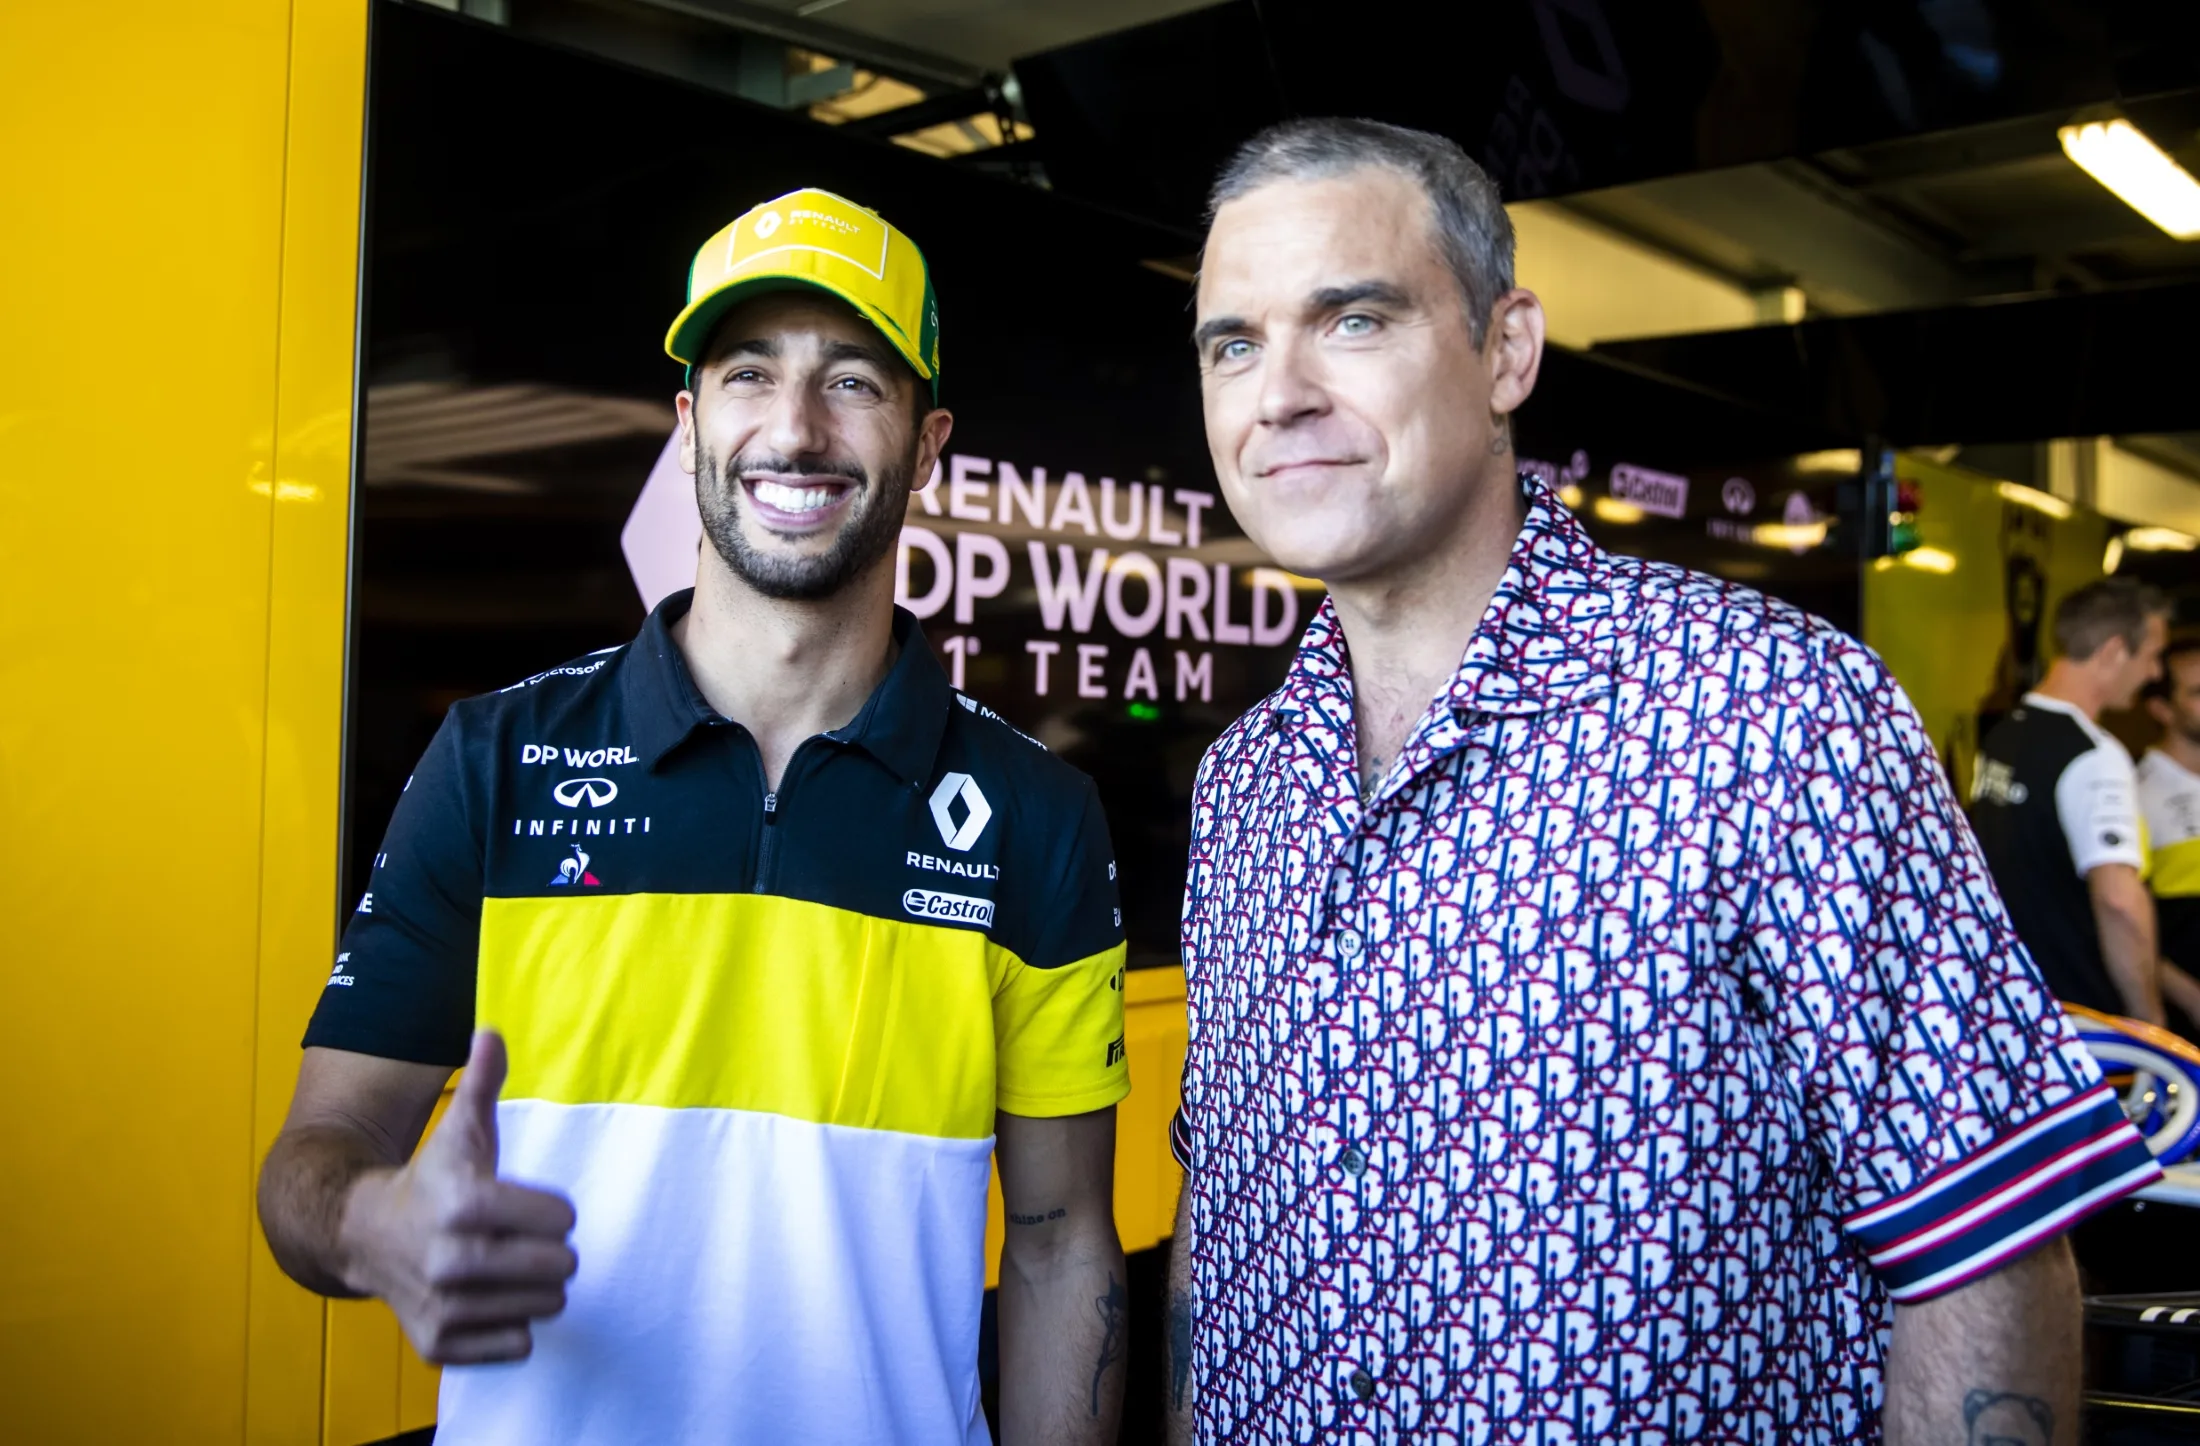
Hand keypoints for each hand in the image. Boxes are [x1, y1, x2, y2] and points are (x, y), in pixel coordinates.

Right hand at [337, 1030, 577, 1363]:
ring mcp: (444, 1307)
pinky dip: (509, 1325)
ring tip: (500, 1266)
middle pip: (561, 1267)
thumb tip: (491, 1032)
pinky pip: (517, 1344)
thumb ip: (484, 1081)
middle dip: (548, 1251)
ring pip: (546, 1307)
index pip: (563, 1219)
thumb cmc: (431, 1179)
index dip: (551, 1210)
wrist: (363, 1236)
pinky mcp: (439, 1344)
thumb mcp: (460, 1129)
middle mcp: (452, 1261)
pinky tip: (483, 1299)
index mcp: (467, 1204)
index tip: (525, 1205)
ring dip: (532, 1288)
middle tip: (516, 1239)